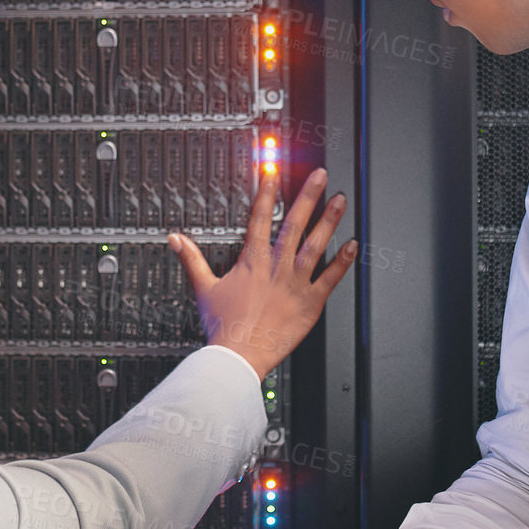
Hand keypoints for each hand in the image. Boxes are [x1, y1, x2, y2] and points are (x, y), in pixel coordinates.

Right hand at [170, 168, 355, 378]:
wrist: (239, 356)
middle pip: (294, 224)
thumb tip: (175, 239)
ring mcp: (295, 283)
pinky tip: (353, 245)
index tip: (274, 172)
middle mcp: (276, 267)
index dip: (267, 192)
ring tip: (340, 200)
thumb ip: (192, 259)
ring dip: (329, 221)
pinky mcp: (310, 303)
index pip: (260, 218)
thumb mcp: (204, 288)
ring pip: (316, 245)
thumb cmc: (223, 326)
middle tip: (320, 175)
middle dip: (308, 196)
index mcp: (252, 261)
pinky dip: (342, 262)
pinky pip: (330, 278)